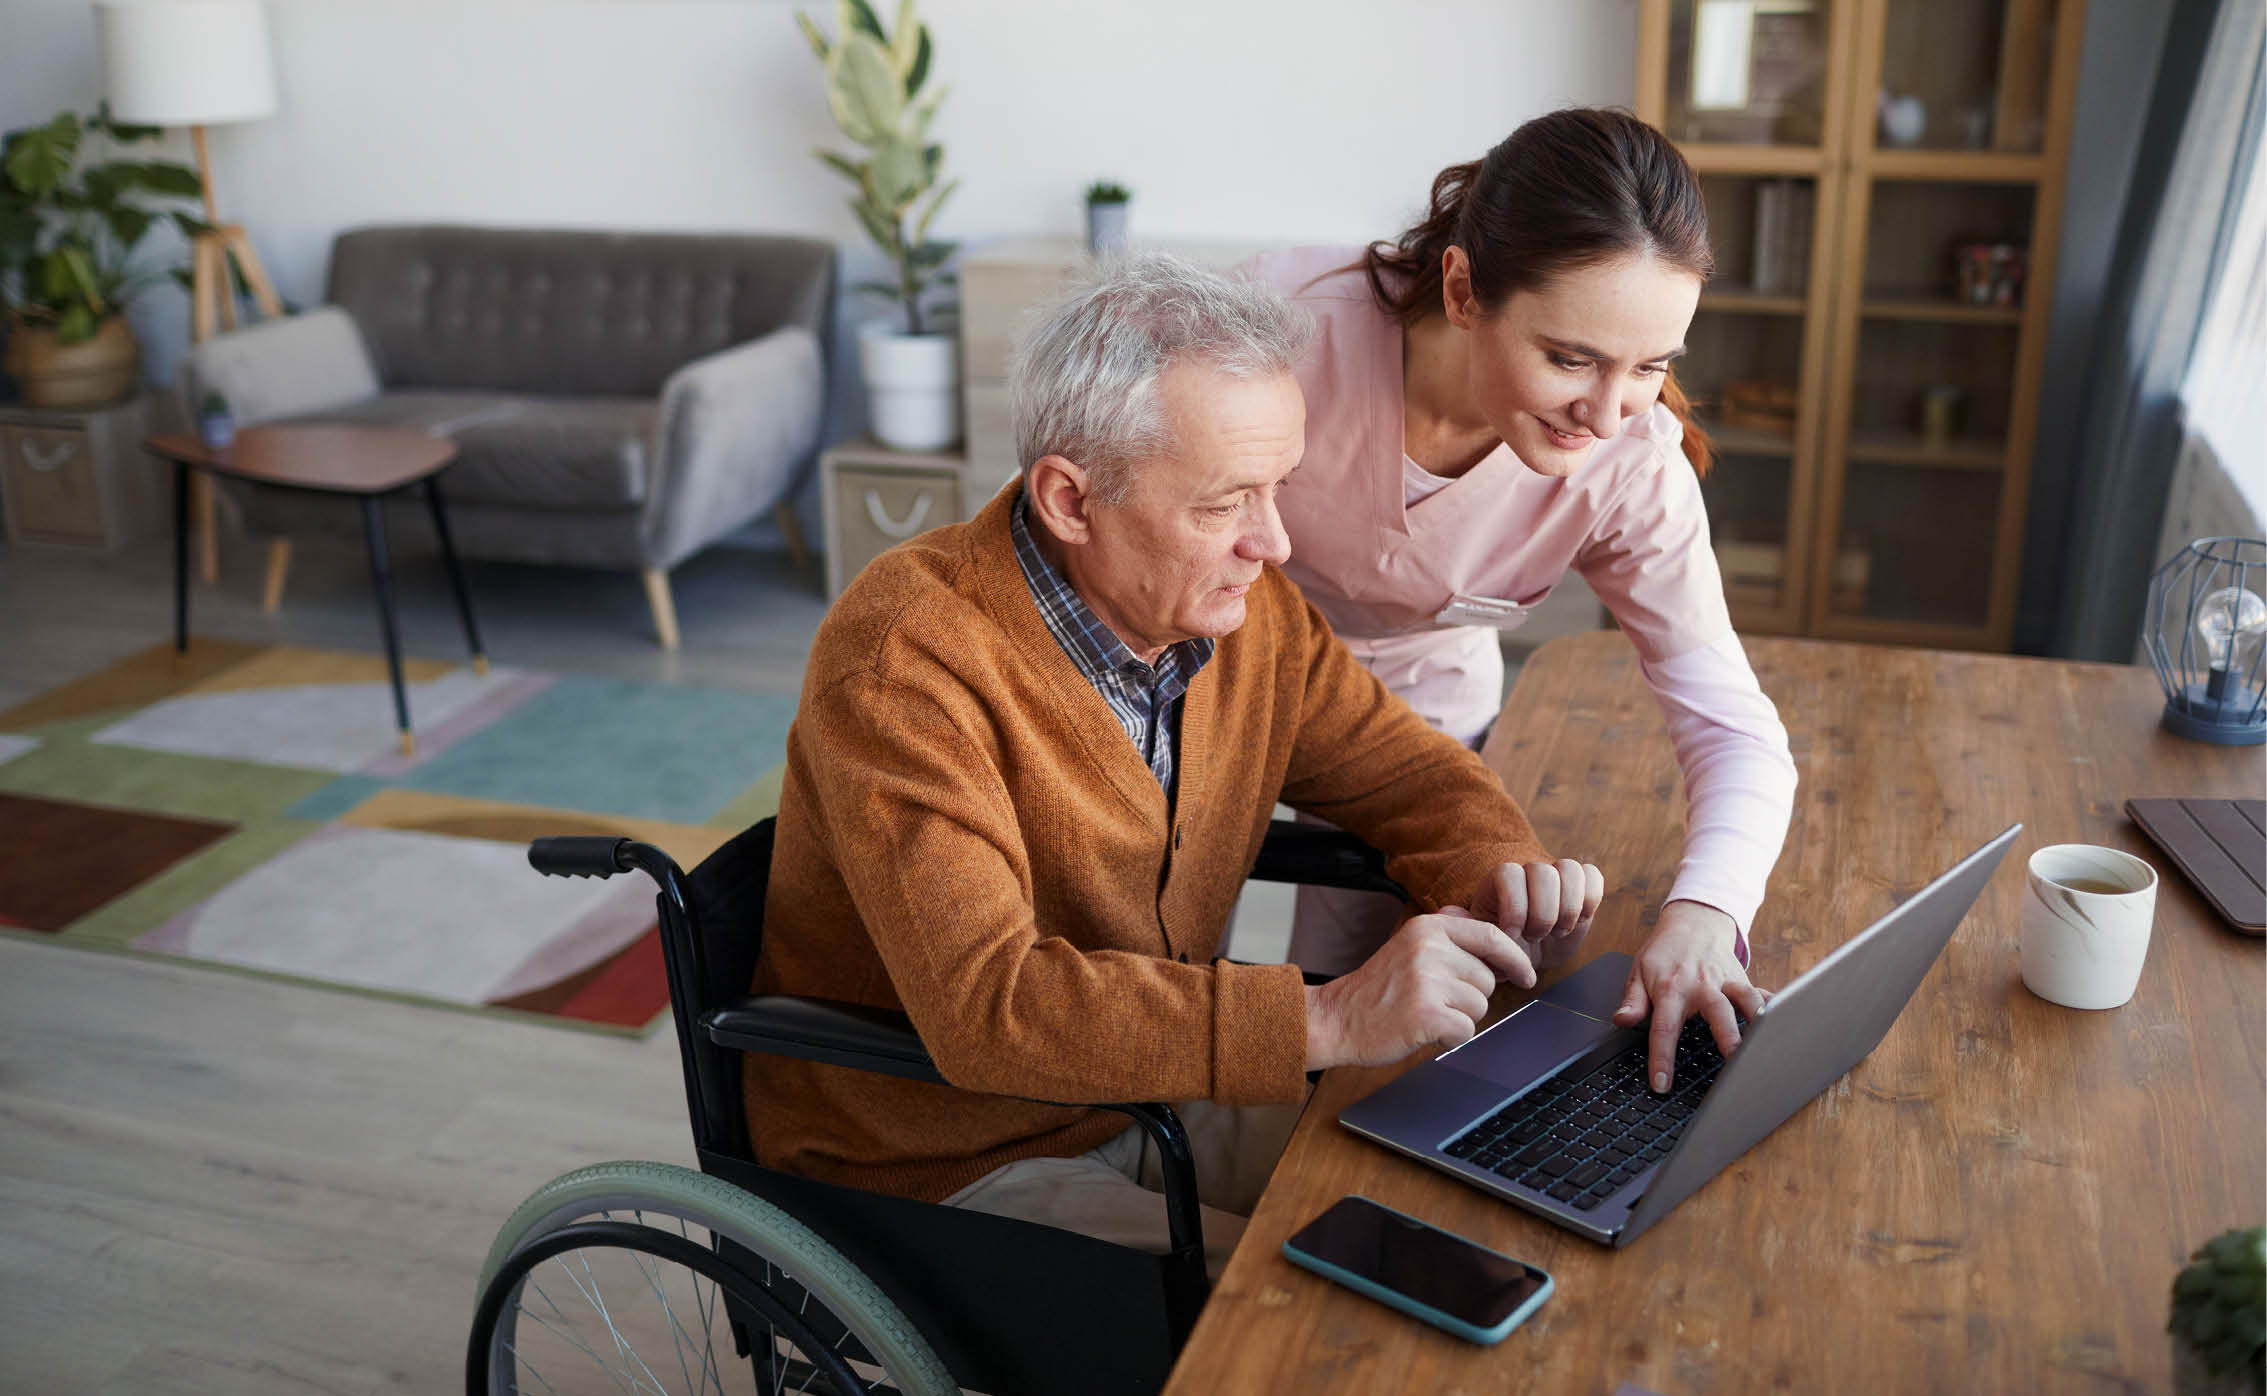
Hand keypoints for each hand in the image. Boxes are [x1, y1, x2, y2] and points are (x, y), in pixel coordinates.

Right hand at [1304, 913, 1534, 1070]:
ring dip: (1459, 1018)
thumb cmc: (1377, 989)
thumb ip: (1447, 936)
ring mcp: (1426, 981)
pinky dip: (1450, 1038)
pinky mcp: (1425, 1014)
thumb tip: (1495, 936)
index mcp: (1427, 927)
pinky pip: (1466, 1031)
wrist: (1336, 1018)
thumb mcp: (1409, 946)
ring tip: (1425, 1014)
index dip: (1515, 958)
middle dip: (1470, 998)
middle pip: (1487, 979)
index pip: (1491, 936)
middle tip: (1435, 1001)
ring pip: (1479, 1007)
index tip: (1525, 975)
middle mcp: (1428, 949)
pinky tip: (1424, 1031)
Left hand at [1472, 858, 1604, 973]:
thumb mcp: (1482, 945)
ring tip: (1557, 932)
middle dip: (1542, 912)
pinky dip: (1589, 901)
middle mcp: (1528, 872)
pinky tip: (1577, 922)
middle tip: (1536, 936)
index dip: (1515, 905)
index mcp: (1499, 881)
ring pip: (1569, 869)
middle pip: (1542, 871)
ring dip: (1567, 908)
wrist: (1529, 956)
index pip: (1509, 873)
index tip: (1513, 934)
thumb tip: (1450, 911)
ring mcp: (1557, 876)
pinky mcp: (1582, 886)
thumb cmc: (1503, 949)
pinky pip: (1592, 876)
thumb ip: (1468, 929)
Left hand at [1611, 900, 1769, 1093]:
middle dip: (1728, 1036)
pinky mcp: (1745, 980)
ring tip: (1766, 1045)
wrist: (1693, 922)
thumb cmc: (1664, 953)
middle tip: (1735, 1061)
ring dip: (1757, 1020)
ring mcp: (1727, 982)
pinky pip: (1763, 993)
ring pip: (1747, 1000)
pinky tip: (1786, 1024)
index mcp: (1672, 989)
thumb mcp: (1639, 972)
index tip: (1662, 1083)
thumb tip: (1622, 1021)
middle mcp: (1702, 986)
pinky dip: (1776, 1007)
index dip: (1663, 1058)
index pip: (1664, 1028)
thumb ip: (1632, 1001)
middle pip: (1717, 1012)